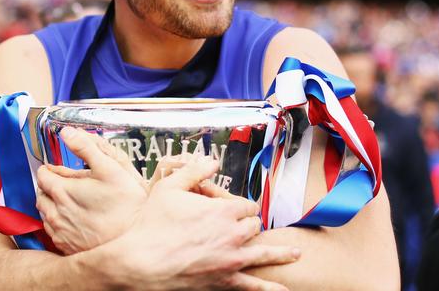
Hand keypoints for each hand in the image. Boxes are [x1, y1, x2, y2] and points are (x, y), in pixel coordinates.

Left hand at [36, 127, 147, 254]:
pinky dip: (57, 223)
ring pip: (44, 214)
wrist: (136, 242)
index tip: (60, 169)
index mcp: (62, 191)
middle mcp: (55, 213)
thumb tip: (67, 132)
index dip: (51, 169)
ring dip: (51, 205)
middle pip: (40, 194)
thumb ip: (86, 147)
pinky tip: (74, 220)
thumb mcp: (110, 167)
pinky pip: (52, 232)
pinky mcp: (66, 249)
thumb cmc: (126, 204)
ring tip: (70, 202)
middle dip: (49, 186)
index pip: (42, 175)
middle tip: (66, 184)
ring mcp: (60, 233)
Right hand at [111, 158, 299, 290]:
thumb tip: (212, 161)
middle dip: (250, 225)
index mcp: (222, 210)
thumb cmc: (153, 224)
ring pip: (265, 253)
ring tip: (296, 254)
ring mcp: (232, 260)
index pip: (247, 205)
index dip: (240, 206)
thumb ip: (194, 171)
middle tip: (243, 227)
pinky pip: (254, 286)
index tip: (232, 208)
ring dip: (282, 252)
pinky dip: (270, 289)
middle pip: (254, 226)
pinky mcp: (226, 282)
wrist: (142, 262)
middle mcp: (233, 234)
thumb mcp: (169, 188)